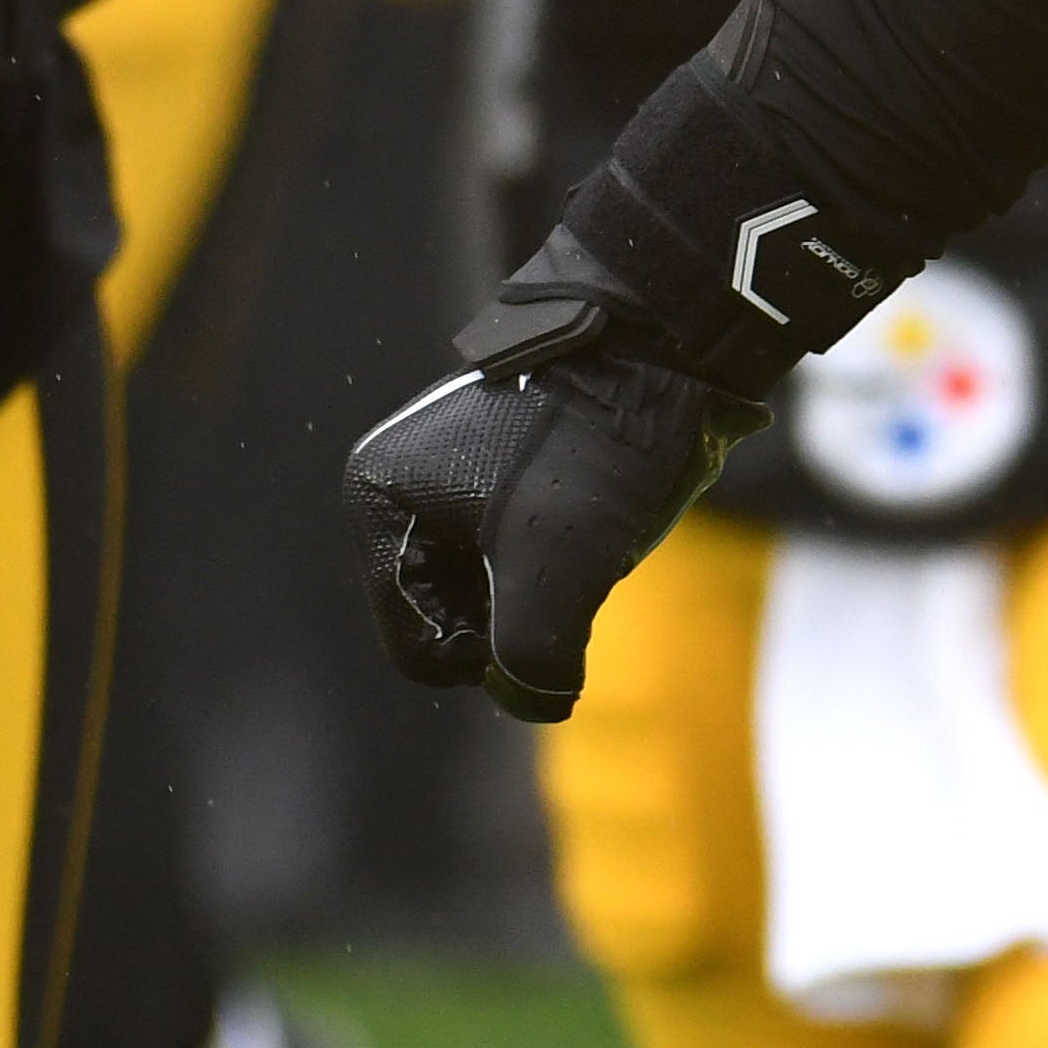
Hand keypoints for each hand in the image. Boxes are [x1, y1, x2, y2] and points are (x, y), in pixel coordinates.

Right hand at [347, 277, 761, 722]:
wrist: (667, 344)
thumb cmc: (598, 448)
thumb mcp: (560, 567)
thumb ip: (531, 658)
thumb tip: (535, 702)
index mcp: (380, 499)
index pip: (413, 641)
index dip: (483, 662)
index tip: (550, 637)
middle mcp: (400, 479)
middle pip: (448, 611)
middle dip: (514, 616)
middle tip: (576, 580)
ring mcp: (449, 464)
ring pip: (486, 580)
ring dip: (538, 586)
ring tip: (590, 543)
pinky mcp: (499, 458)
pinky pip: (514, 541)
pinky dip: (554, 553)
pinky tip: (598, 526)